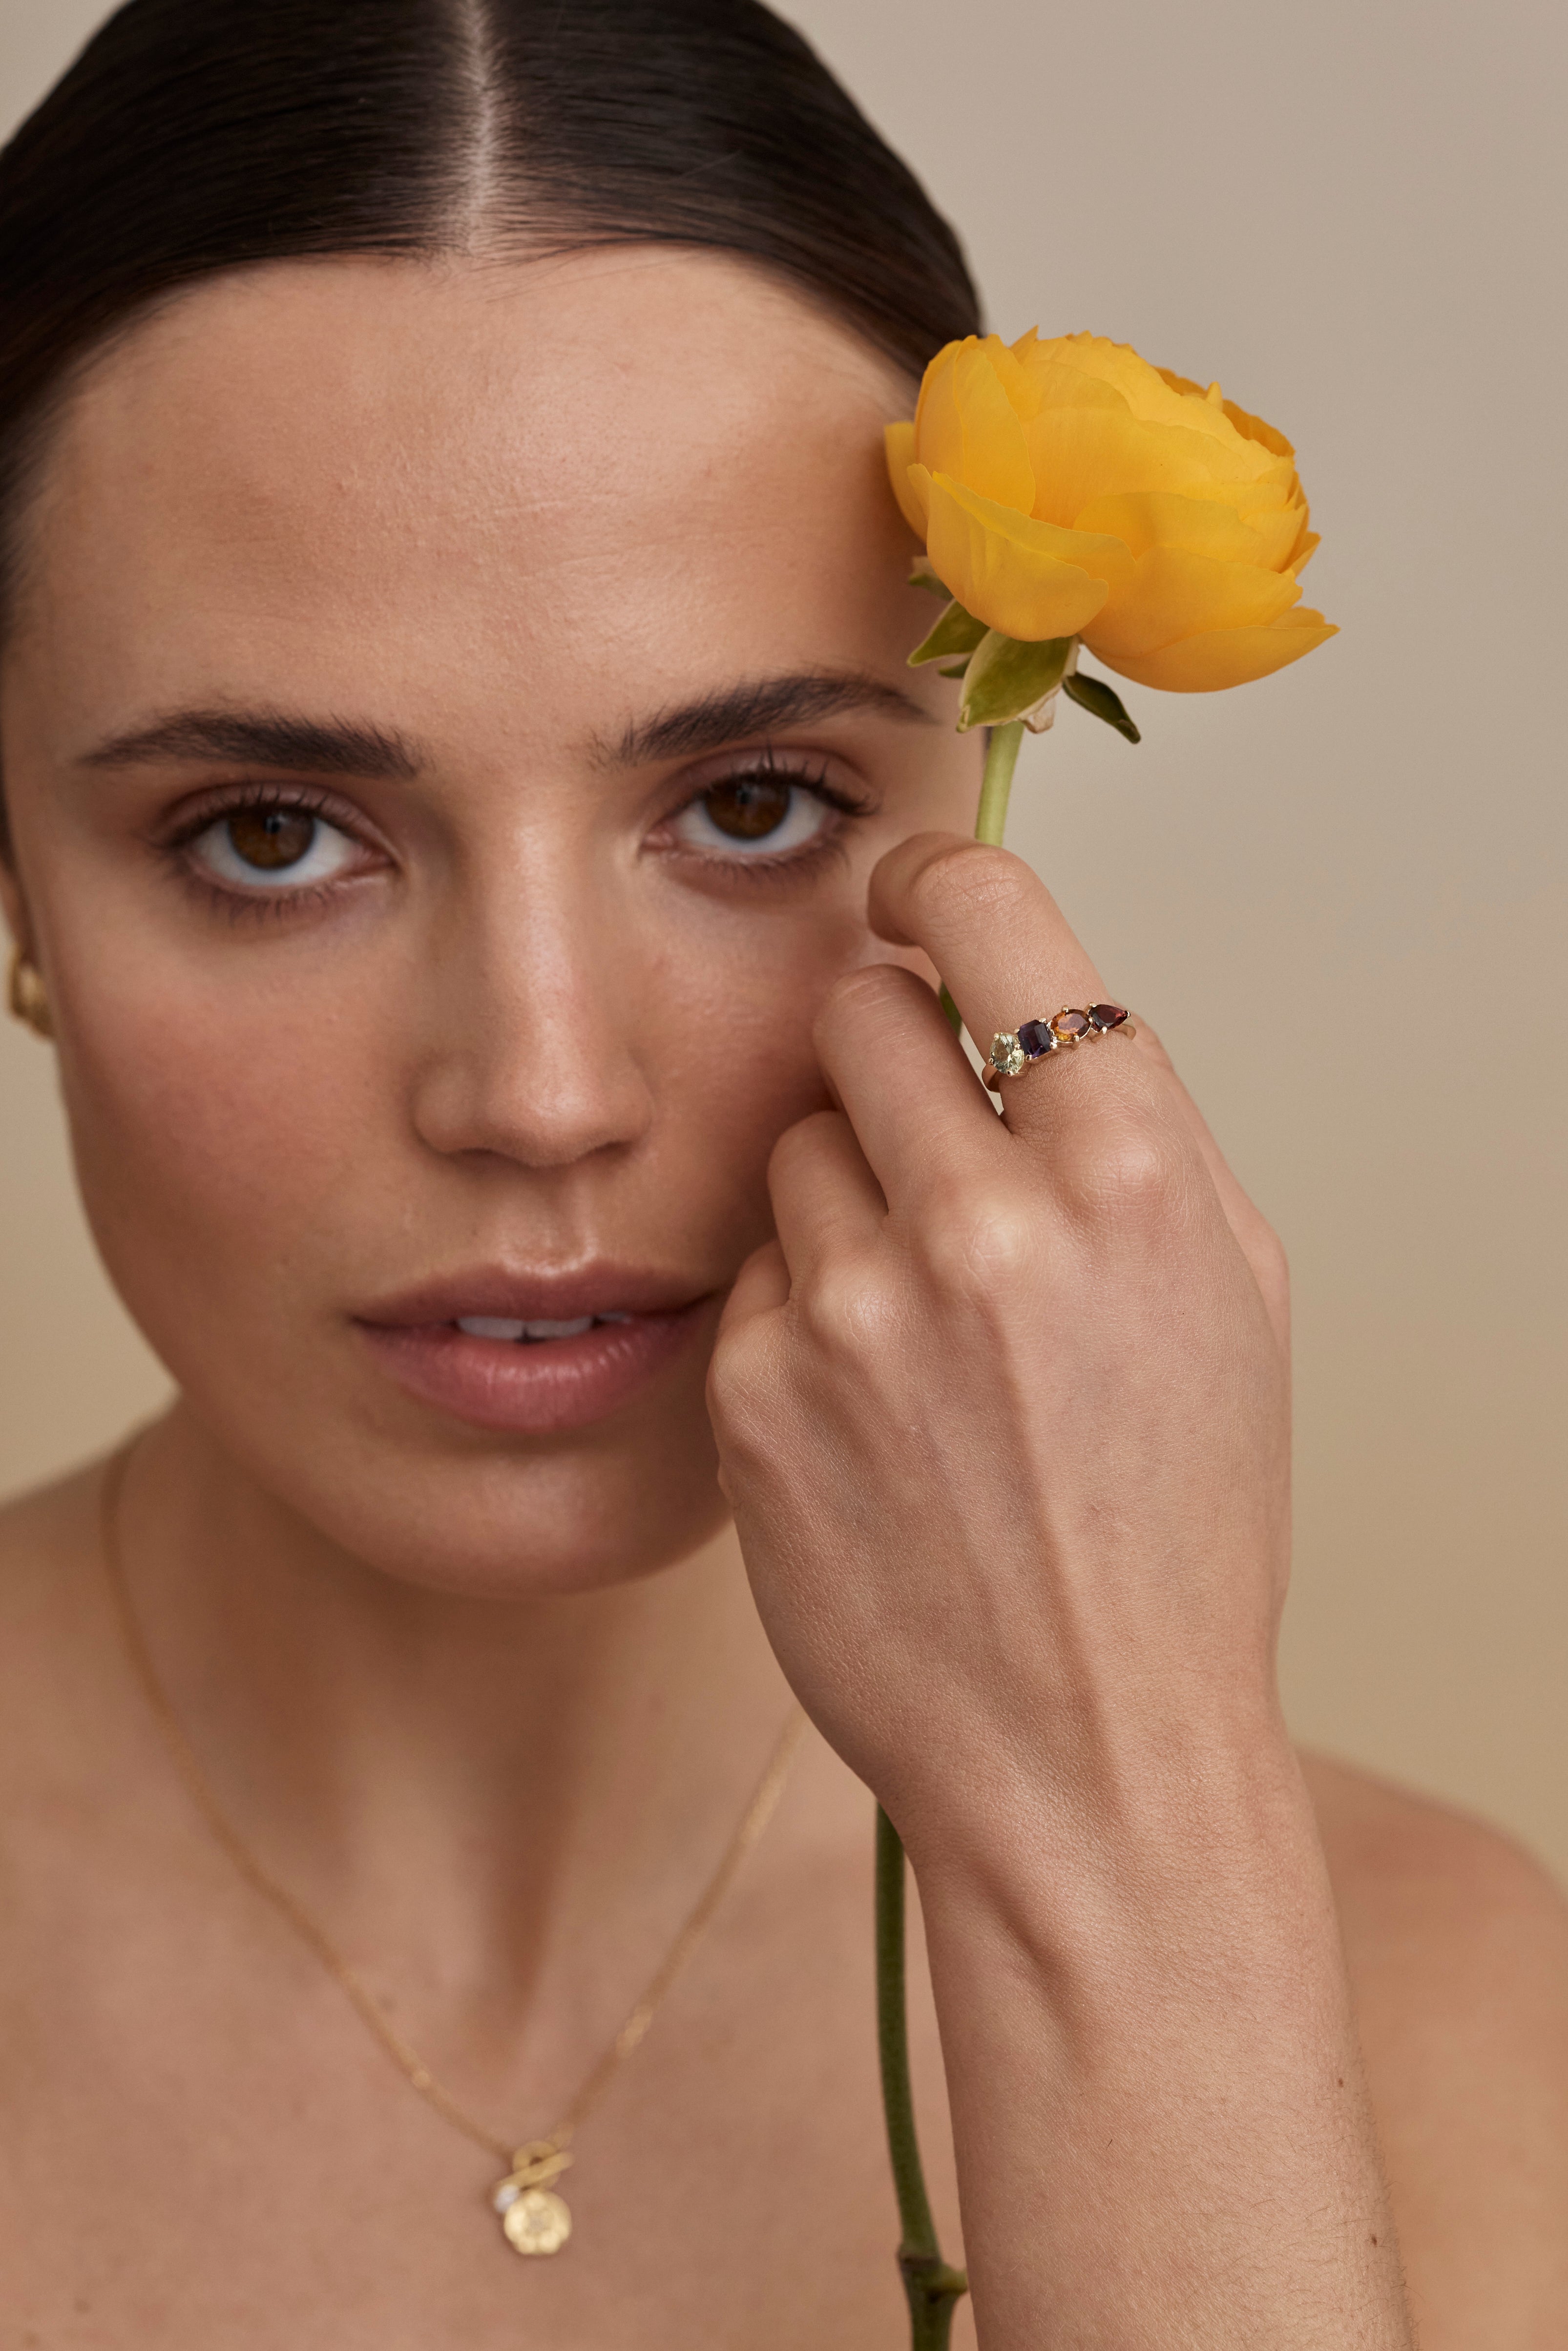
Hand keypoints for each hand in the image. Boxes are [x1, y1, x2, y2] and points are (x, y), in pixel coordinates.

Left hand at [708, 828, 1293, 1858]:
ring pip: (795, 1141)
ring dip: (845, 1197)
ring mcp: (857, 1307)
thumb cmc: (1175, 1522)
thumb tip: (1011, 1002)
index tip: (912, 901)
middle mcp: (988, 1220)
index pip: (989, 912)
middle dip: (885, 1054)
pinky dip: (802, 1311)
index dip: (936, 886)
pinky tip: (870, 1407)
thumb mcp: (1226, 1295)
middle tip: (927, 1144)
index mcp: (1132, 1173)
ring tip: (919, 1321)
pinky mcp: (760, 1388)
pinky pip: (757, 1271)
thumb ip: (1127, 1124)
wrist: (1091, 1749)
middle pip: (856, 1008)